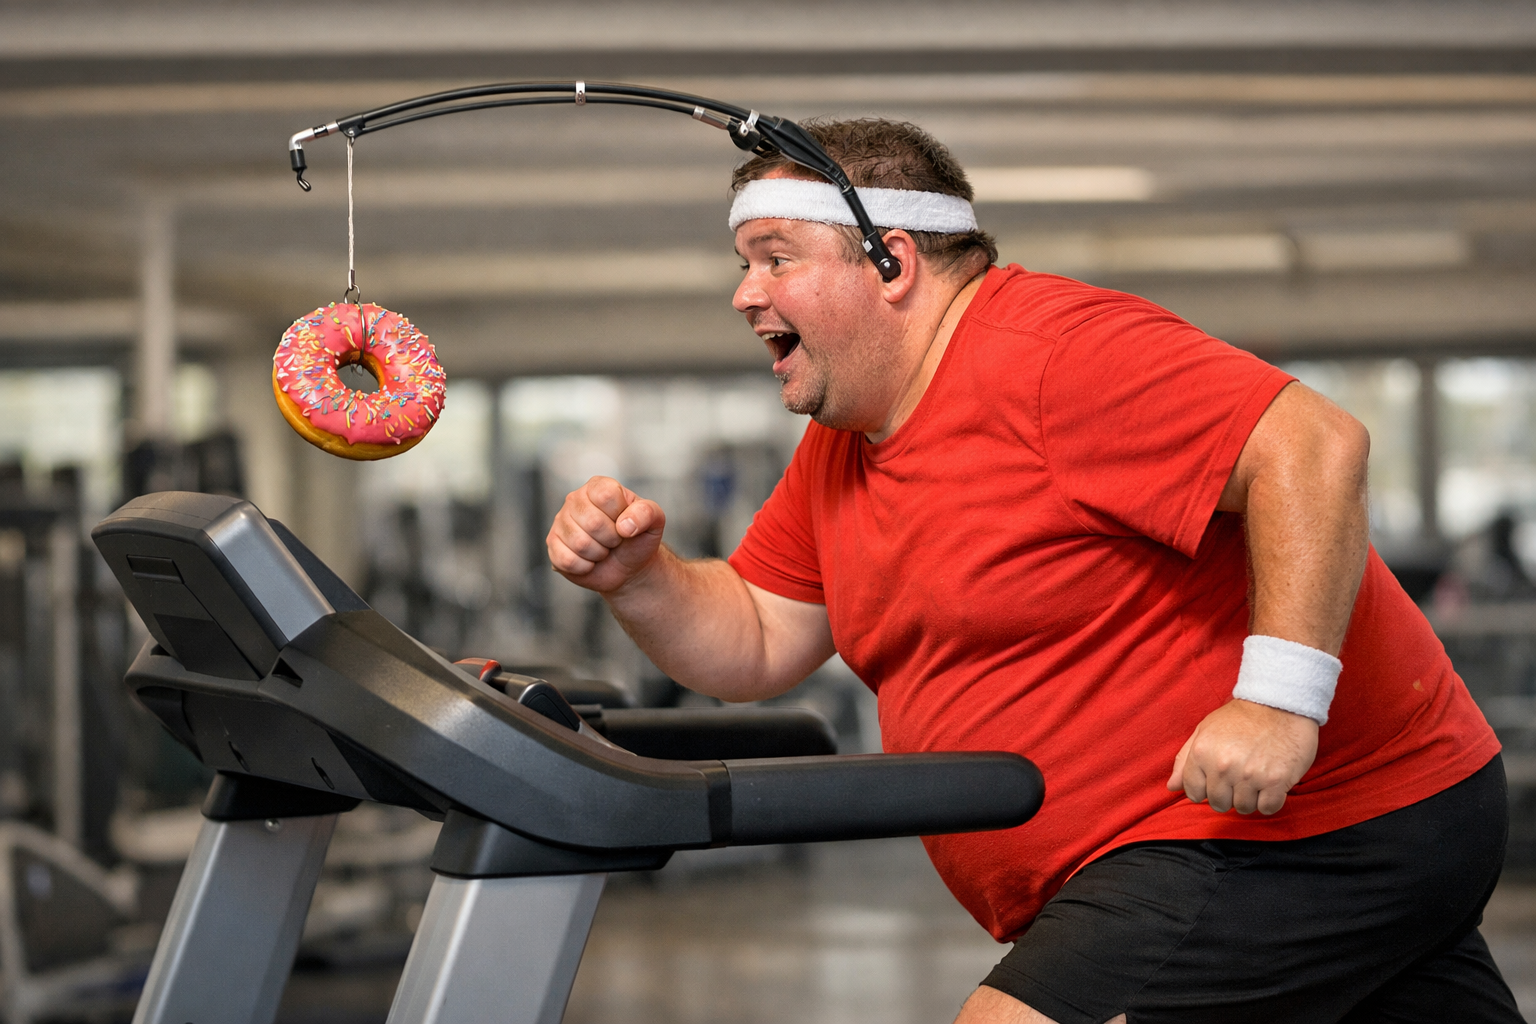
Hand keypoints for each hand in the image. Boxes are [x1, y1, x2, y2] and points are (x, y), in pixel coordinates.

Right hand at [547, 476, 666, 593]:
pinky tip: (589, 561)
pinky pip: (567, 560)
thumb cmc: (638, 538)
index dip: (621, 515)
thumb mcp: (654, 522)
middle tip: (615, 540)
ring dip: (599, 554)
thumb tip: (625, 525)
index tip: (626, 522)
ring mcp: (561, 522)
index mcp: (599, 486)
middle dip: (612, 538)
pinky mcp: (553, 545)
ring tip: (603, 549)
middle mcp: (575, 499)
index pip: (606, 495)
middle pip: (592, 522)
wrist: (628, 566)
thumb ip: (647, 513)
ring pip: (579, 543)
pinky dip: (585, 567)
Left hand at [1166, 699, 1318, 814]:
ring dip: (1250, 798)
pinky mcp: (1275, 782)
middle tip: (1239, 777)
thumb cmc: (1242, 717)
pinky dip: (1270, 801)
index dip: (1205, 789)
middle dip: (1228, 795)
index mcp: (1202, 753)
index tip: (1217, 780)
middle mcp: (1223, 766)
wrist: (1281, 704)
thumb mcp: (1205, 729)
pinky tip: (1270, 783)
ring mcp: (1249, 775)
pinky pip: (1267, 808)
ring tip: (1256, 777)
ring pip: (1243, 808)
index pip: (1194, 793)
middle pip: (1218, 804)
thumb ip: (1185, 759)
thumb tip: (1172, 786)